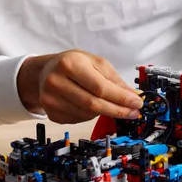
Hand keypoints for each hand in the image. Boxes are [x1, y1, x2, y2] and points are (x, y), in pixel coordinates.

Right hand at [18, 50, 143, 123]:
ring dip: (105, 112)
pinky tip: (93, 106)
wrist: (44, 72)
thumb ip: (114, 79)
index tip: (136, 103)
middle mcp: (56, 82)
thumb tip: (132, 96)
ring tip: (113, 105)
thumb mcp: (94, 62)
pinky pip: (79, 120)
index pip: (100, 87)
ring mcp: (50, 100)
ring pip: (87, 114)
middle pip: (93, 104)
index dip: (121, 98)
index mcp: (68, 64)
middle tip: (133, 112)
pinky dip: (91, 115)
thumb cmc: (72, 64)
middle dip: (117, 110)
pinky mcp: (50, 113)